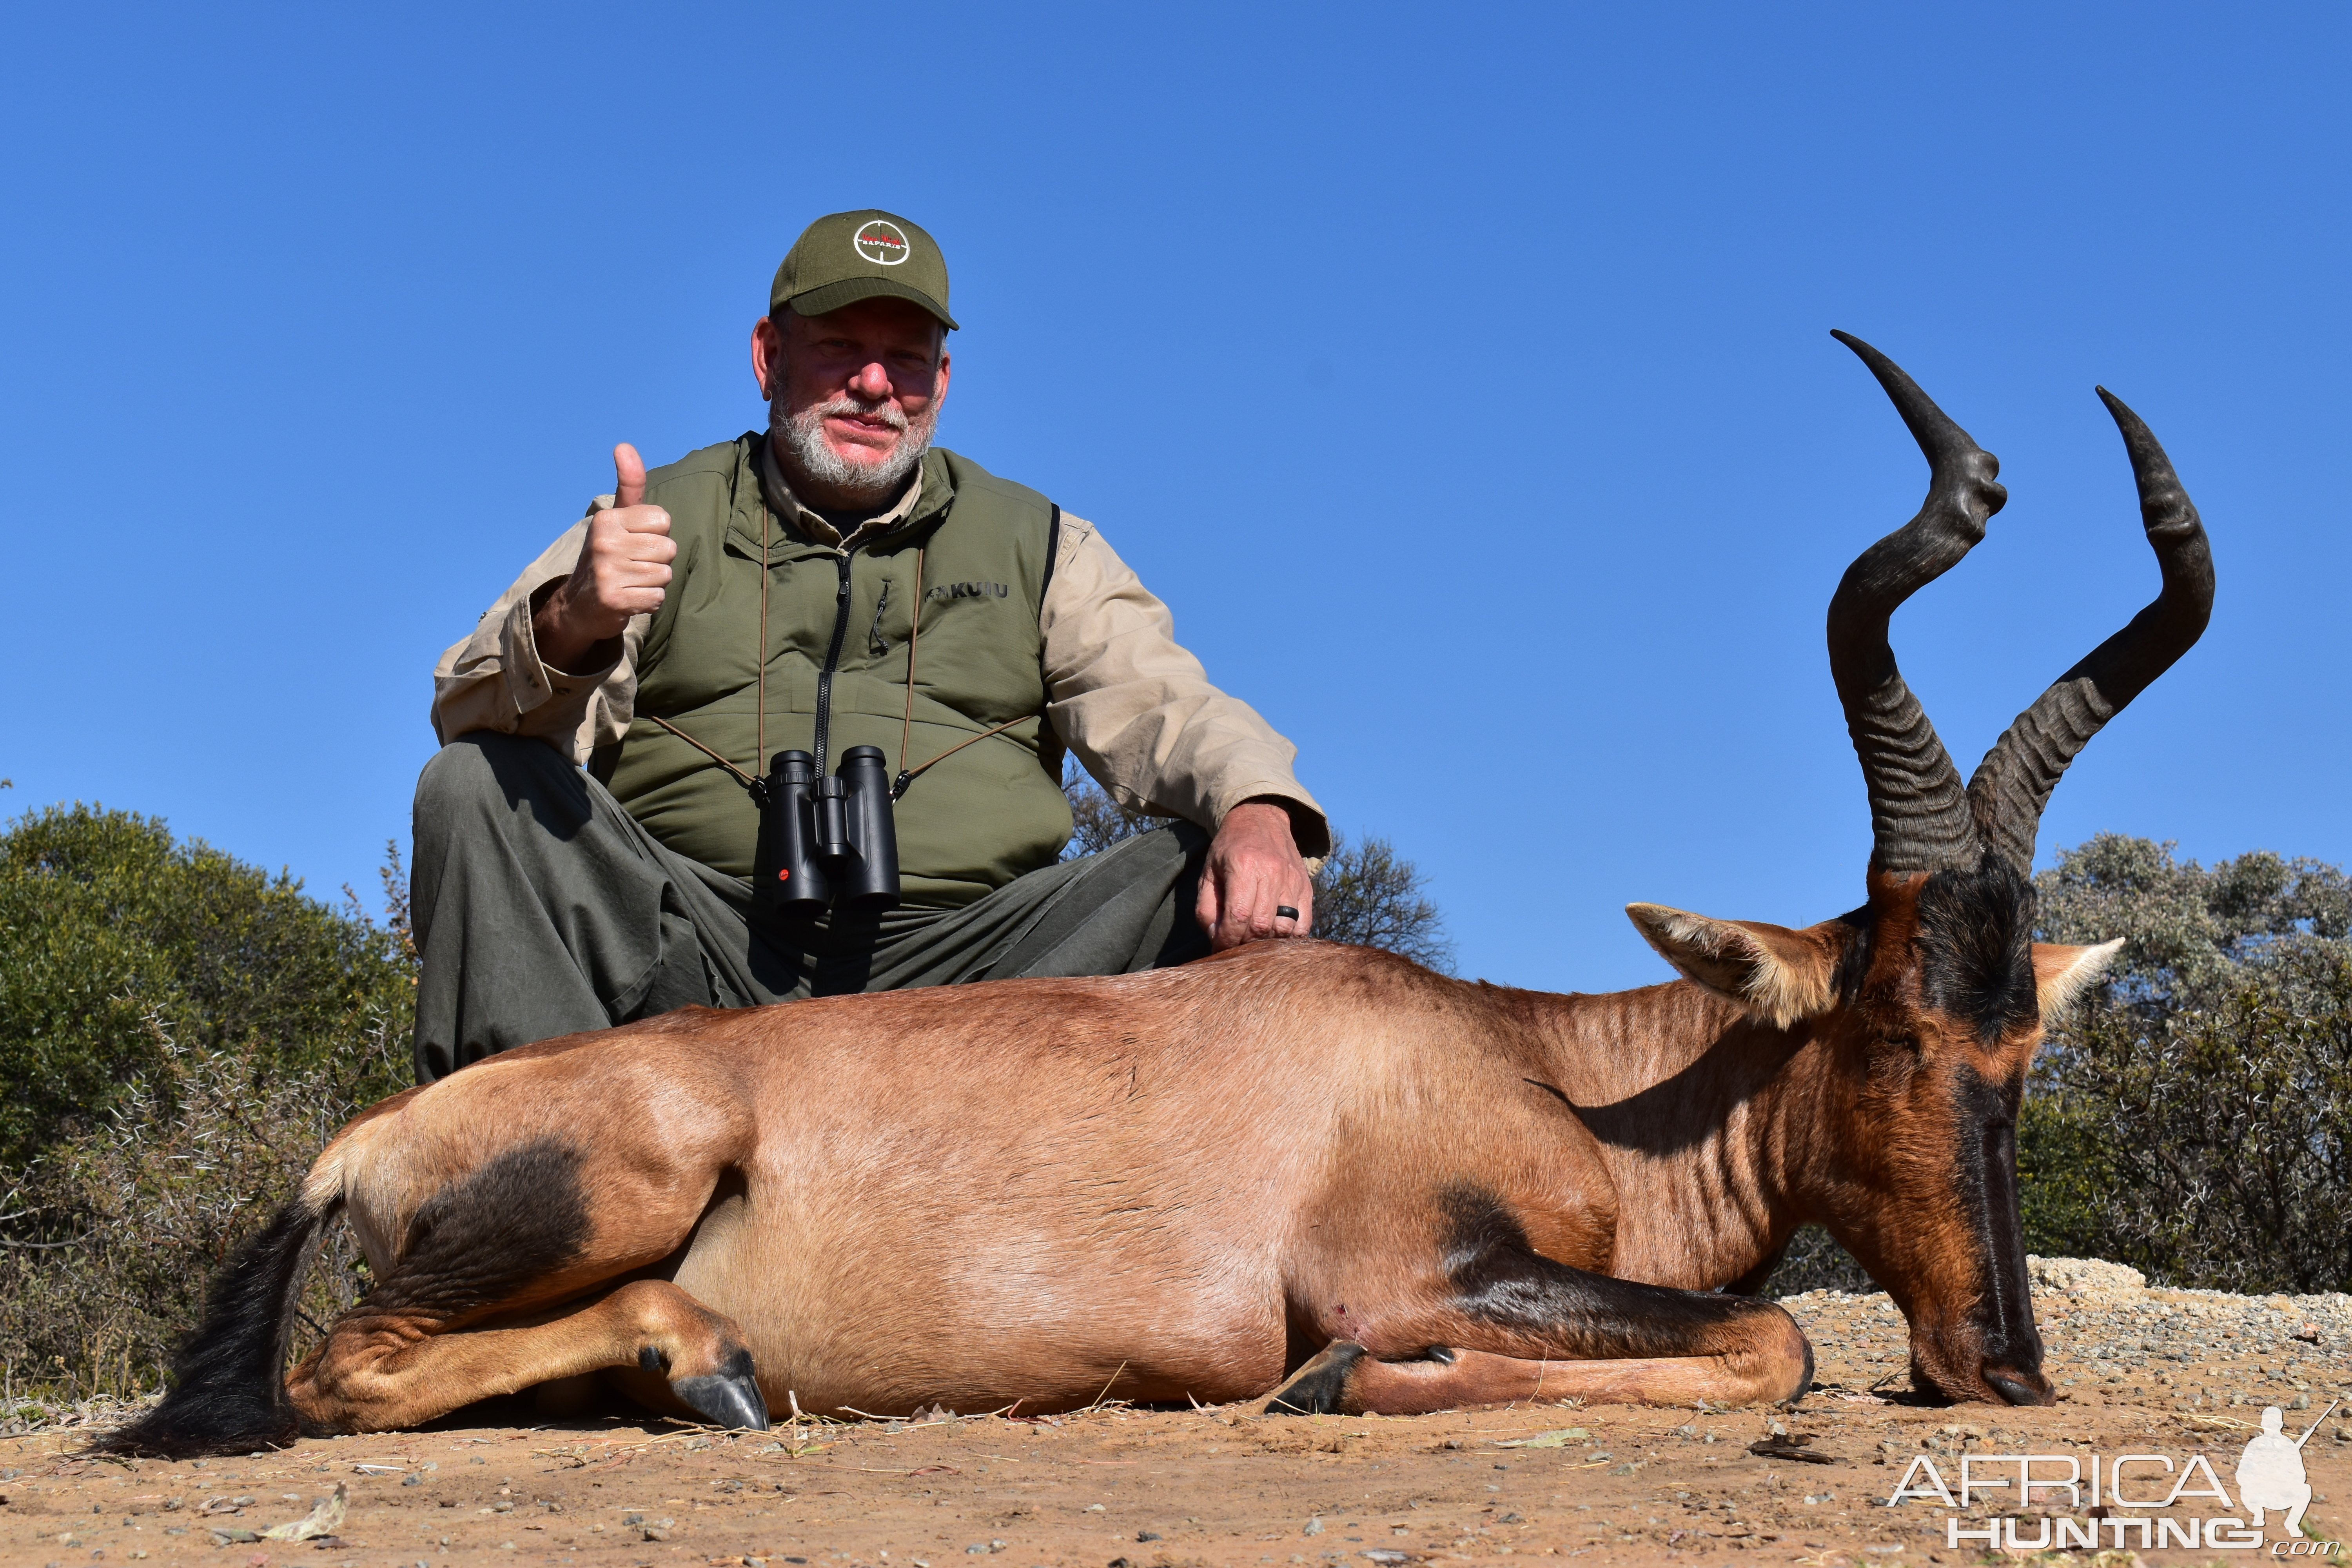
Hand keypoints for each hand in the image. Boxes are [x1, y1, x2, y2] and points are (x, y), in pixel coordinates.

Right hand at [532, 444, 675, 671]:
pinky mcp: (613, 599)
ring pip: (665, 575)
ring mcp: (607, 572)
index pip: (663, 520)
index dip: (656, 534)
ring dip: (653, 582)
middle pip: (668, 549)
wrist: (578, 606)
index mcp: (608, 519)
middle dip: (657, 560)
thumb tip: (624, 445)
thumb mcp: (617, 518)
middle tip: (632, 566)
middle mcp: (605, 542)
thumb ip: (629, 484)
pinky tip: (630, 598)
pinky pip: (657, 597)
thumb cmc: (608, 557)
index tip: (635, 542)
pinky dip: (649, 601)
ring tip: (631, 581)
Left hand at [1197, 799, 1314, 950]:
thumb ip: (1206, 909)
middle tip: (1235, 941)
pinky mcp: (1306, 887)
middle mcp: (1272, 872)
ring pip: (1285, 927)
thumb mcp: (1208, 873)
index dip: (1227, 938)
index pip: (1238, 915)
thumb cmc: (1228, 849)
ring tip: (1253, 937)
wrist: (1260, 819)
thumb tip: (1216, 939)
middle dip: (1245, 942)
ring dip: (1267, 941)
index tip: (1219, 946)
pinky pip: (1304, 923)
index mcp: (1244, 866)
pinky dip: (1289, 935)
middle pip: (1263, 925)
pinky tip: (1274, 933)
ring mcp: (1293, 880)